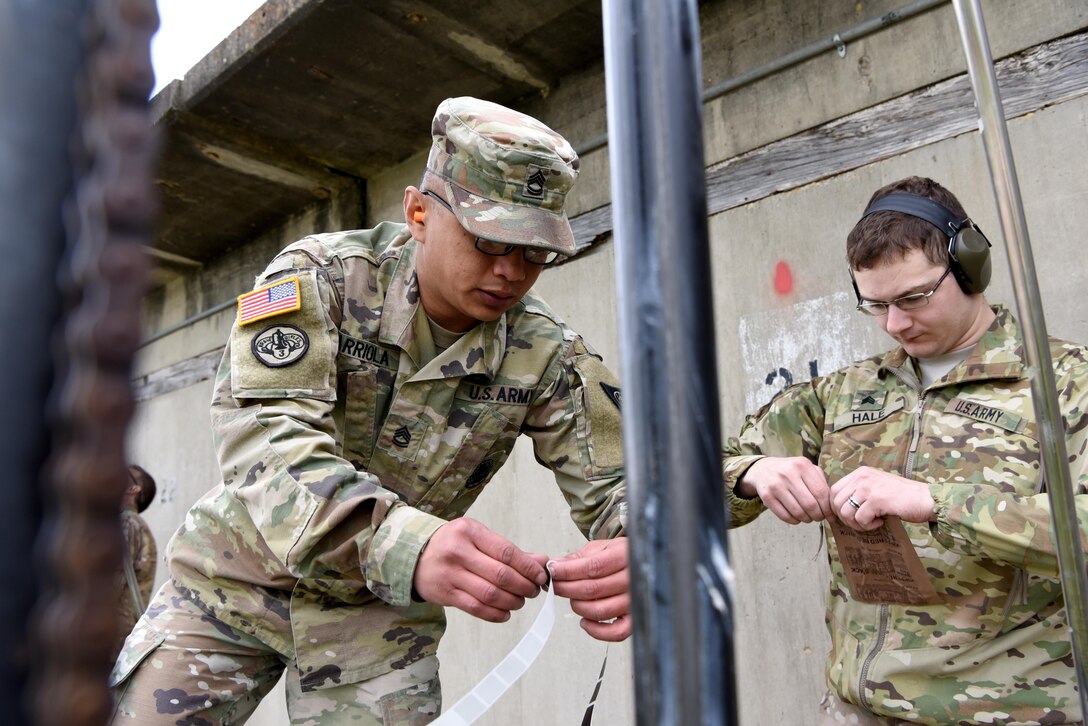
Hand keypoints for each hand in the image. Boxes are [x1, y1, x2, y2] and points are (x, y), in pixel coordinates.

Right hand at [412, 518, 548, 622]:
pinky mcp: (445, 594)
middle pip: (501, 575)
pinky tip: (505, 613)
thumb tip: (542, 561)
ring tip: (520, 601)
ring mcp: (450, 574)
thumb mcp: (478, 537)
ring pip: (490, 594)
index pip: (507, 552)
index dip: (528, 567)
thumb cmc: (453, 544)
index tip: (541, 576)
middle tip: (533, 591)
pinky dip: (495, 614)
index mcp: (470, 532)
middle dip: (524, 586)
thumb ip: (509, 550)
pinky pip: (476, 608)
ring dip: (512, 601)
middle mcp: (458, 551)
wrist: (414, 555)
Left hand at [549, 537, 630, 641]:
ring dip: (578, 606)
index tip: (552, 571)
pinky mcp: (634, 620)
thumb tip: (556, 565)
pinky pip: (616, 632)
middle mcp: (633, 580)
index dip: (568, 571)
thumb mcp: (602, 548)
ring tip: (571, 599)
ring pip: (599, 611)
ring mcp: (635, 601)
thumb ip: (579, 557)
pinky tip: (584, 621)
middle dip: (567, 588)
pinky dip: (596, 631)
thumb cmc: (621, 556)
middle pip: (593, 589)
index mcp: (625, 556)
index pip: (593, 567)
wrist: (645, 563)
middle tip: (554, 585)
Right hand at [739, 456, 832, 523]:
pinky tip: (796, 517)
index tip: (830, 515)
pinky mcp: (766, 497)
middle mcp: (788, 474)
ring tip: (808, 517)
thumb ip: (821, 483)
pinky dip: (794, 521)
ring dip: (806, 519)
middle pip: (810, 504)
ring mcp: (776, 485)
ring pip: (798, 512)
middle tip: (819, 517)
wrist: (764, 470)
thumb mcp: (807, 469)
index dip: (828, 508)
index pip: (821, 492)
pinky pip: (785, 516)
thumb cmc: (792, 471)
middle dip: (818, 516)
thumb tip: (832, 508)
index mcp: (802, 465)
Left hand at [830, 466, 936, 530]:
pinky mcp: (876, 499)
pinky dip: (868, 526)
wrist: (926, 499)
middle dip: (845, 518)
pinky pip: (860, 519)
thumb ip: (859, 492)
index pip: (834, 490)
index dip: (836, 507)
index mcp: (860, 473)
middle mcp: (862, 477)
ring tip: (872, 523)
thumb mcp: (876, 487)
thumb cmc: (902, 497)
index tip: (848, 517)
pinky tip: (880, 522)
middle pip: (836, 502)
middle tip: (862, 523)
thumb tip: (839, 509)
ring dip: (857, 523)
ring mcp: (868, 487)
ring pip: (845, 512)